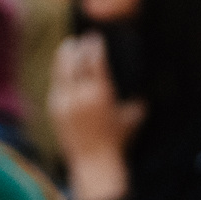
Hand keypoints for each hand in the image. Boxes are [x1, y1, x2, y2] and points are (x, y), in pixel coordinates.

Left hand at [49, 32, 144, 199]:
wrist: (94, 162)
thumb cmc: (117, 141)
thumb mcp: (132, 118)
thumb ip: (137, 101)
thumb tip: (145, 90)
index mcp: (99, 93)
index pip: (93, 60)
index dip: (94, 46)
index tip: (95, 37)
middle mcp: (79, 96)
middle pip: (74, 62)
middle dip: (77, 48)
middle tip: (80, 40)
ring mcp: (64, 103)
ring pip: (61, 73)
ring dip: (65, 57)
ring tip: (68, 47)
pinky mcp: (55, 111)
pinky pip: (57, 87)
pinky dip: (61, 76)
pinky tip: (64, 71)